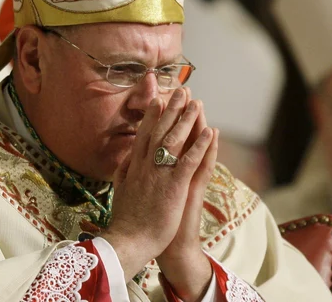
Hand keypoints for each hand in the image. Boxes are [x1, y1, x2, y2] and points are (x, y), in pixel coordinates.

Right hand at [103, 88, 212, 281]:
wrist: (129, 241)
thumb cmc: (127, 219)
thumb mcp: (121, 189)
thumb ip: (124, 170)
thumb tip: (125, 156)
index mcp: (133, 165)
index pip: (144, 133)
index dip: (152, 114)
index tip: (159, 98)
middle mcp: (146, 164)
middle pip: (161, 130)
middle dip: (172, 109)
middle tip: (182, 91)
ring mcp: (160, 173)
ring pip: (175, 139)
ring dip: (187, 119)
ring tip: (197, 103)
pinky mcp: (175, 186)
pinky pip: (190, 161)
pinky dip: (200, 145)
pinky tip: (210, 132)